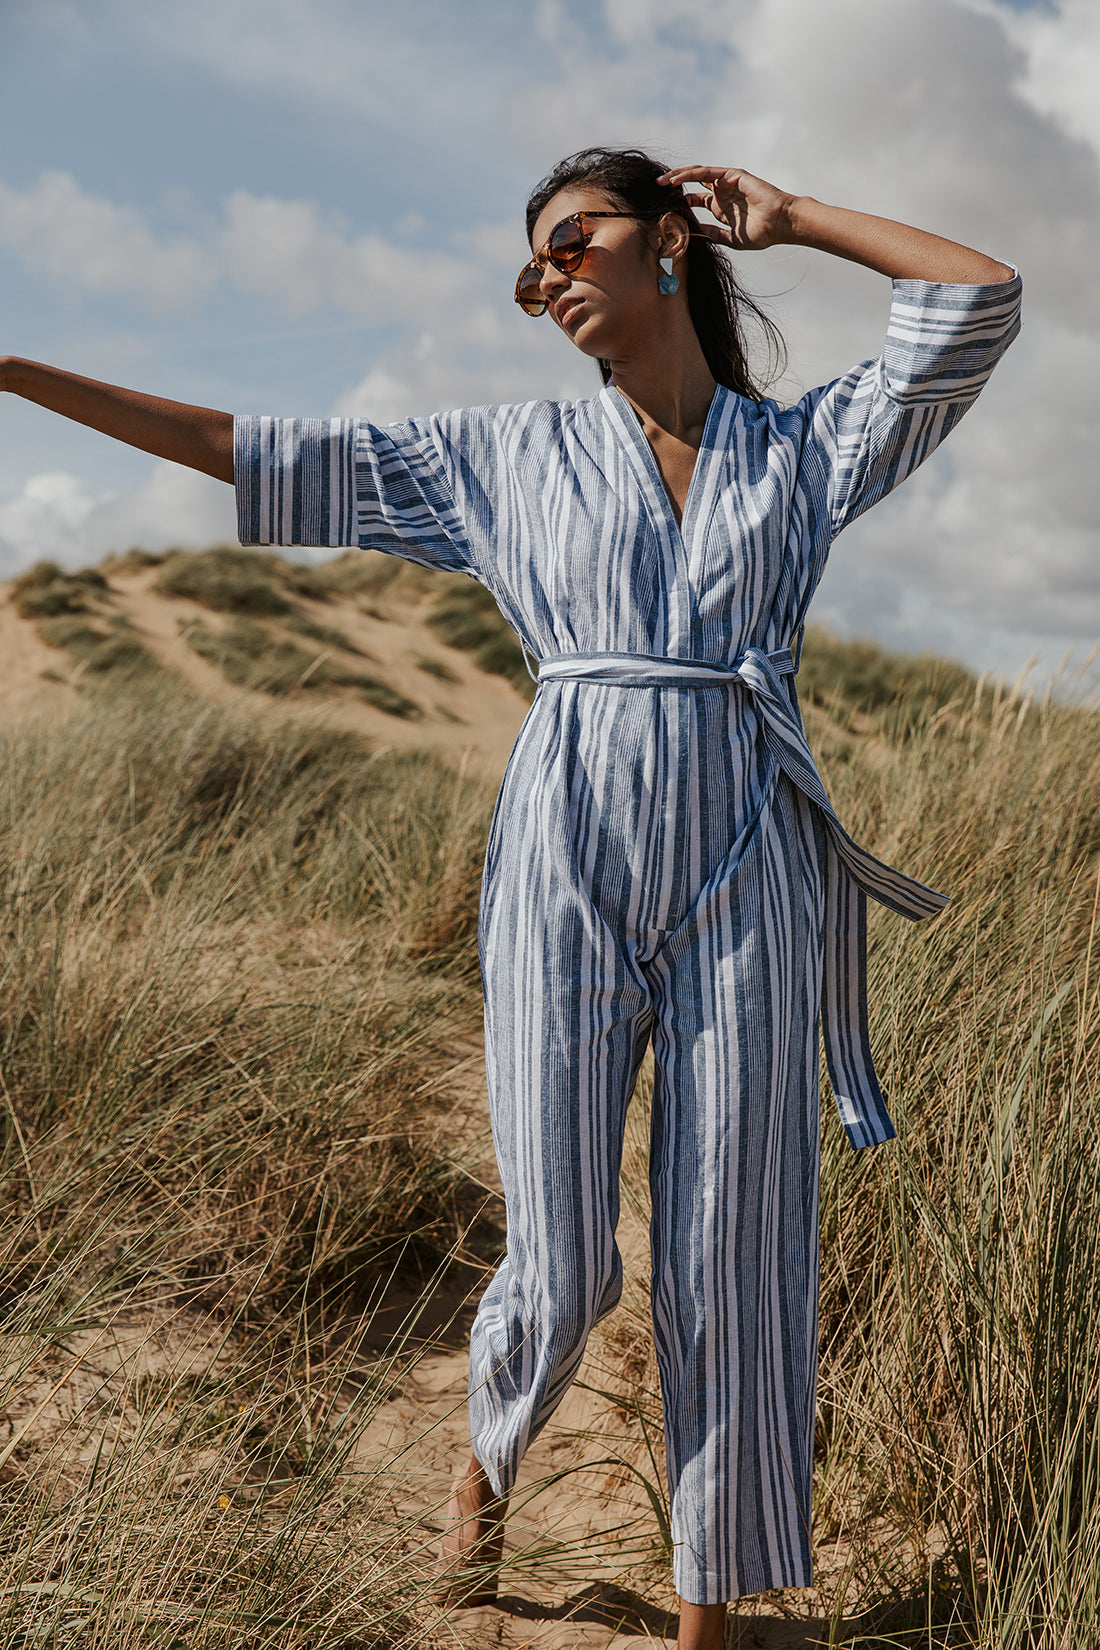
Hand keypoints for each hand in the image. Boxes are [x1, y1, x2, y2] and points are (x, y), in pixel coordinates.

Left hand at [657, 165, 795, 251]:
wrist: (779, 224)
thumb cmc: (761, 233)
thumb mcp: (730, 239)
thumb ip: (713, 235)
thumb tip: (694, 234)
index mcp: (721, 207)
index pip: (695, 201)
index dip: (680, 202)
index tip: (664, 208)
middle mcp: (722, 192)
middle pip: (692, 184)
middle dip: (674, 185)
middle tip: (656, 190)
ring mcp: (726, 182)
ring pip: (696, 174)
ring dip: (677, 176)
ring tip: (661, 182)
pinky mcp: (731, 175)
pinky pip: (706, 172)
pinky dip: (690, 174)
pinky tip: (676, 180)